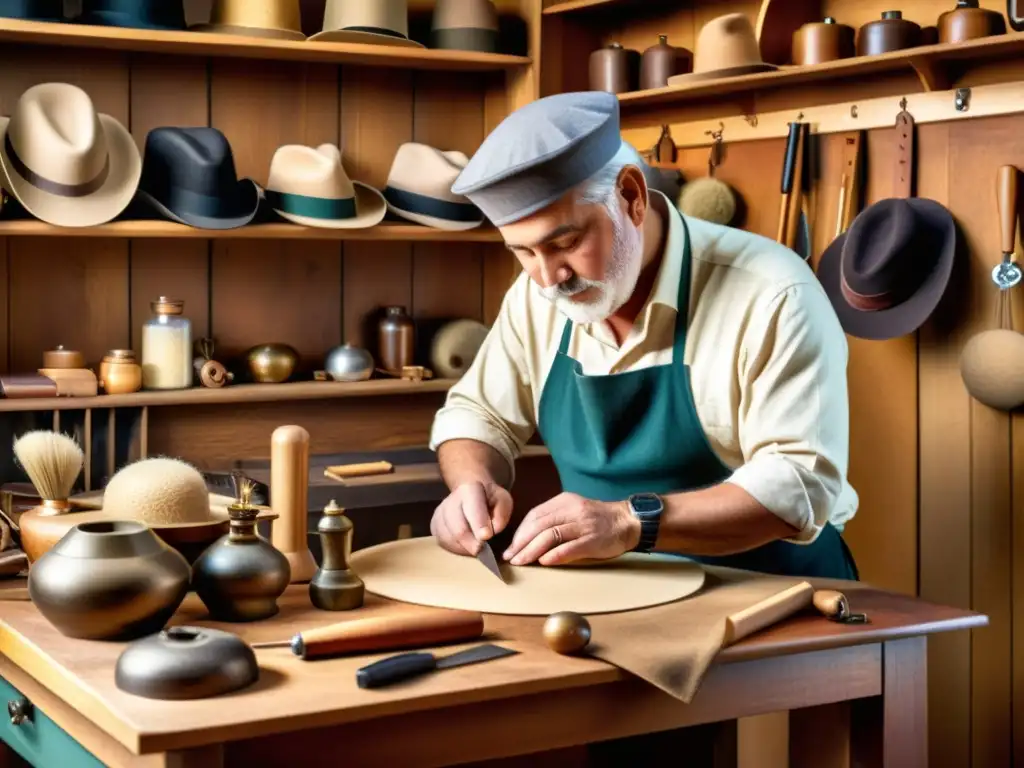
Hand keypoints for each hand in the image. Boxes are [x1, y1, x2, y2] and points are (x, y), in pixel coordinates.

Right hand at [430, 481, 512, 556]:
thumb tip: (492, 531)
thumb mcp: (503, 501)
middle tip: (481, 550)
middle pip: (458, 528)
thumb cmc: (490, 499)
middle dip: (471, 544)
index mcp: (470, 490)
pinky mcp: (434, 524)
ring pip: (448, 538)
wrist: (470, 493)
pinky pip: (442, 542)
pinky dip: (454, 548)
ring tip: (475, 549)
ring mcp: (440, 512)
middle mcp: (451, 500)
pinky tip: (464, 546)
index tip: (486, 537)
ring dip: (463, 548)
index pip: (472, 508)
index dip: (479, 524)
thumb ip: (501, 515)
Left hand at [502, 492, 640, 566]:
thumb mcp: (574, 510)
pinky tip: (543, 562)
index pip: (535, 515)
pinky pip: (569, 548)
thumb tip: (528, 537)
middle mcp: (572, 511)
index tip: (511, 546)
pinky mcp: (593, 540)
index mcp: (564, 501)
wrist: (627, 521)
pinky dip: (554, 555)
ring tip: (521, 561)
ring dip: (532, 550)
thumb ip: (554, 519)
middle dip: (521, 543)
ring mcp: (583, 525)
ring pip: (550, 536)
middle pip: (539, 525)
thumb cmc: (597, 519)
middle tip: (510, 557)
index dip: (520, 532)